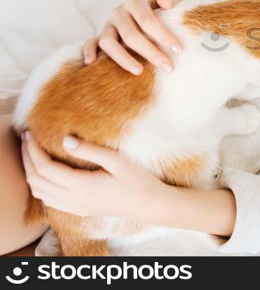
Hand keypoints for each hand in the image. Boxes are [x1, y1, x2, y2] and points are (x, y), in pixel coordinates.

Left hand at [20, 131, 169, 220]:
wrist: (149, 205)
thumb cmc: (138, 181)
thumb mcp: (117, 161)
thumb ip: (90, 150)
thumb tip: (65, 140)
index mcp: (81, 185)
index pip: (45, 167)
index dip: (33, 150)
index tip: (30, 133)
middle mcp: (73, 199)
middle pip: (37, 179)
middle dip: (27, 158)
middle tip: (26, 138)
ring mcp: (75, 207)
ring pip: (39, 192)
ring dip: (30, 172)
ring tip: (30, 153)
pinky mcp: (78, 209)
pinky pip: (49, 199)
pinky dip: (39, 185)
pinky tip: (44, 173)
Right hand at [83, 0, 203, 74]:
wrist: (155, 8)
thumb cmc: (165, 7)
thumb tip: (167, 4)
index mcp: (134, 1)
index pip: (148, 20)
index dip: (163, 35)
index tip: (179, 49)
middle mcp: (118, 12)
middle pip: (131, 35)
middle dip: (151, 52)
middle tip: (168, 67)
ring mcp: (108, 25)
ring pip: (108, 42)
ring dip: (123, 58)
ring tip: (140, 71)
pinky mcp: (101, 36)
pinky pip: (90, 43)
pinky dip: (88, 51)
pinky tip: (91, 63)